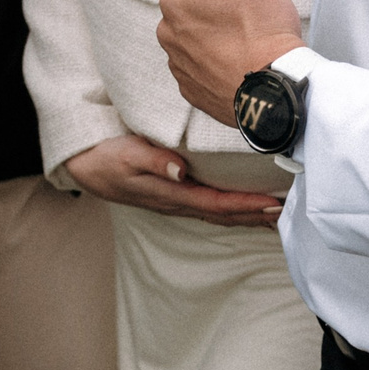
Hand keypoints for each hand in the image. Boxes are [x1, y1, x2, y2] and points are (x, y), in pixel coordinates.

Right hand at [63, 134, 283, 228]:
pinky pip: (209, 205)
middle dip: (255, 215)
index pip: (216, 203)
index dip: (245, 205)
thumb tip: (181, 171)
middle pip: (223, 214)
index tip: (271, 204)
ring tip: (274, 215)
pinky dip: (231, 208)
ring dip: (246, 215)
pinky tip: (242, 206)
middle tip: (287, 214)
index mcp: (169, 193)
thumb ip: (154, 161)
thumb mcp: (125, 154)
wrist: (82, 163)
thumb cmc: (104, 156)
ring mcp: (174, 200)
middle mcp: (176, 201)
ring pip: (218, 212)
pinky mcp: (172, 193)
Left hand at [157, 0, 307, 128]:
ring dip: (224, 37)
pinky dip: (224, 65)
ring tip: (251, 44)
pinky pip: (207, 68)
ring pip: (205, 36)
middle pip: (202, 5)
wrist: (275, 89)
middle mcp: (167, 32)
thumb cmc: (261, 26)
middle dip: (224, 8)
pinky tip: (244, 66)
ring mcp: (179, 64)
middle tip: (251, 20)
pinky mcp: (193, 91)